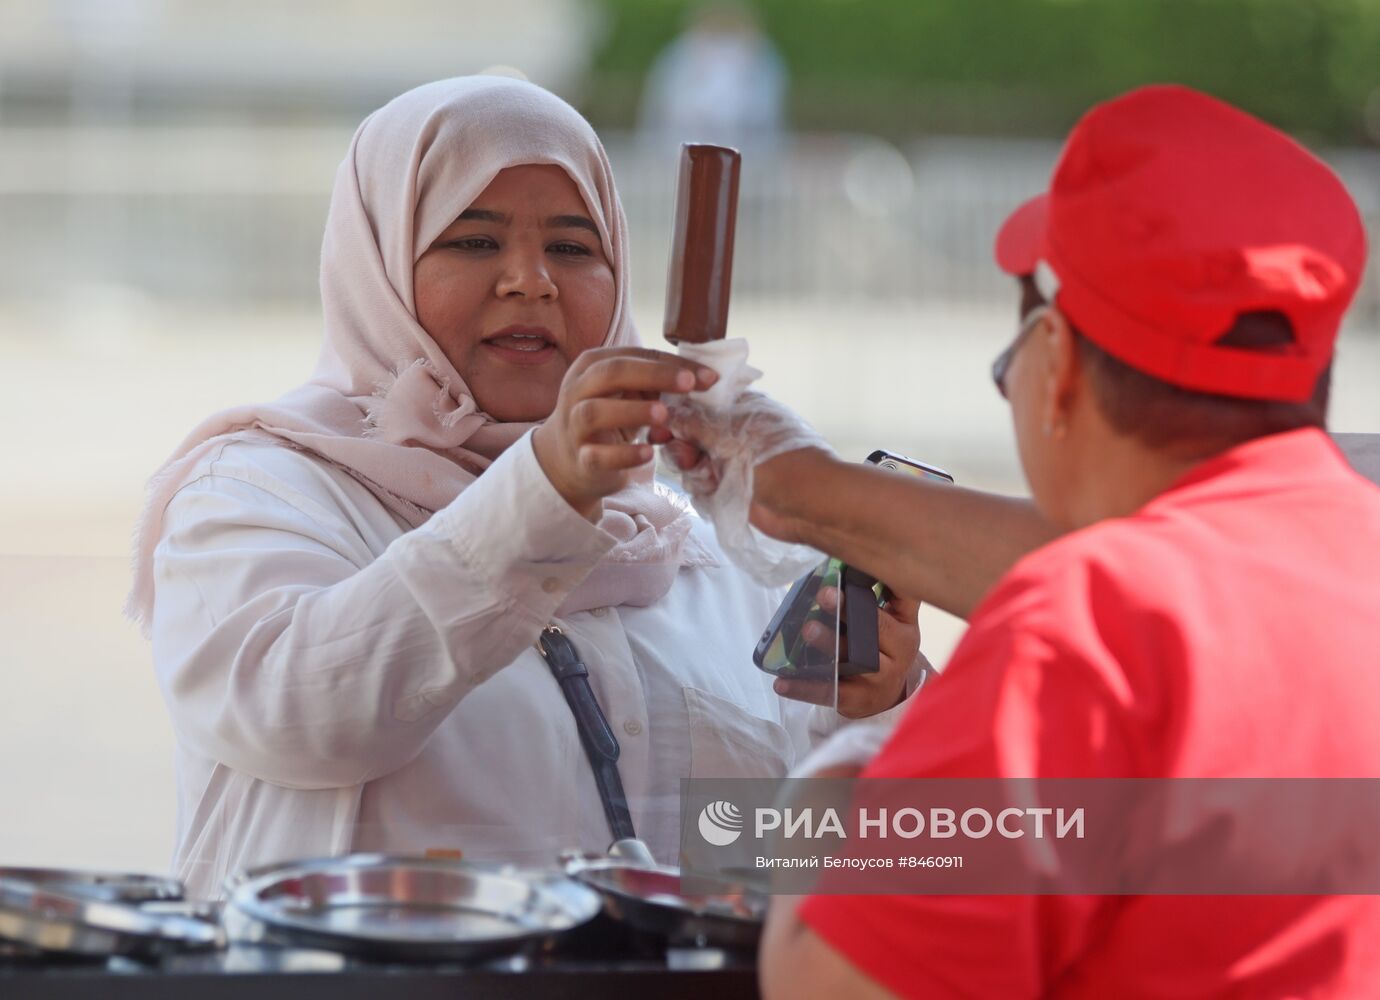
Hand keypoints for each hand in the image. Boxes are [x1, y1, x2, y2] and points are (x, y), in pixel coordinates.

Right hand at [533, 347, 715, 518]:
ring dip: (633, 411)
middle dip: (653, 375)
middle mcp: (578, 390)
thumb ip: (655, 382)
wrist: (566, 460)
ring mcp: (575, 425)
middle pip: (611, 373)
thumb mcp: (626, 392)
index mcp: (593, 365)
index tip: (709, 376)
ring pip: (596, 411)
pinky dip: (624, 455)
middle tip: (689, 384)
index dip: (672, 364)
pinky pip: (598, 455)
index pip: (635, 355)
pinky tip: (648, 453)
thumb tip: (705, 377)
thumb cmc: (608, 416)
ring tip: (664, 415)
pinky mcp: (580, 458)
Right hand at [656, 398, 836, 543]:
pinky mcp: (730, 486)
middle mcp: (735, 432)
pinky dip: (701, 485)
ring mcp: (732, 460)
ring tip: (703, 474)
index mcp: (741, 408)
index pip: (700, 402)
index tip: (661, 419)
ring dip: (691, 466)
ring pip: (693, 459)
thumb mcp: (733, 438)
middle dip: (681, 442)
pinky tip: (710, 488)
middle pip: (691, 432)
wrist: (809, 506)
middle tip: (679, 451)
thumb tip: (667, 411)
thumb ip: (697, 424)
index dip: (678, 410)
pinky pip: (701, 481)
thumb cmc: (779, 461)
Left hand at [774, 585, 921, 718]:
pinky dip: (803, 688)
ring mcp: (878, 681)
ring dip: (828, 645)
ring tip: (807, 630)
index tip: (851, 572)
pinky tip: (781, 682)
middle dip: (846, 613)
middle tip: (824, 595)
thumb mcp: (896, 619)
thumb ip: (888, 591)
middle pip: (871, 632)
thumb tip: (860, 553)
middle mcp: (897, 655)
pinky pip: (829, 693)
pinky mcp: (857, 701)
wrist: (889, 694)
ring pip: (851, 662)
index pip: (896, 604)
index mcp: (904, 629)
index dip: (877, 586)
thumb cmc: (885, 646)